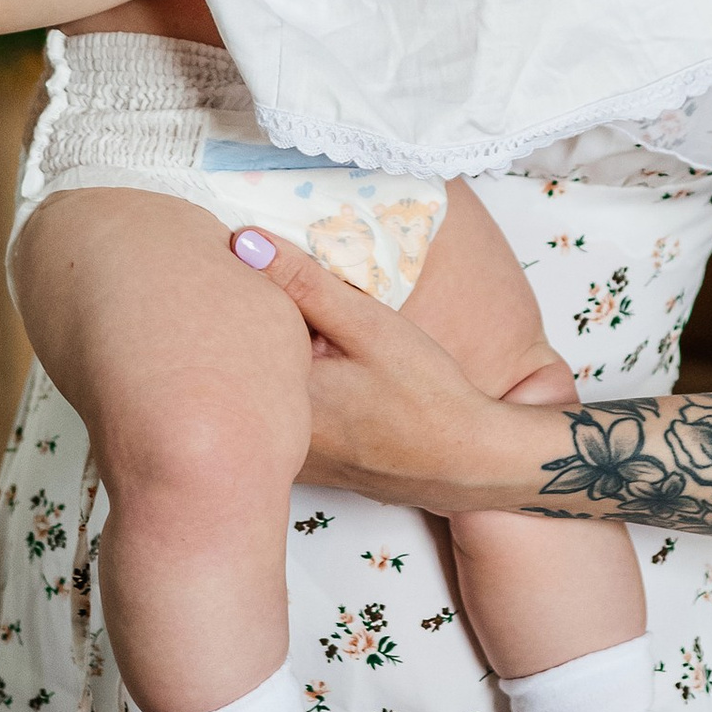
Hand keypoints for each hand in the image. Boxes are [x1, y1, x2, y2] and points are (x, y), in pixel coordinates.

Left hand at [233, 228, 524, 514]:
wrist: (469, 460)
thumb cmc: (425, 393)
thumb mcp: (368, 326)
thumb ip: (305, 282)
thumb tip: (244, 242)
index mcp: (277, 401)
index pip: (242, 334)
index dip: (259, 299)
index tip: (276, 276)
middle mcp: (275, 438)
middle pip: (252, 366)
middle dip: (274, 331)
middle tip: (316, 317)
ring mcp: (293, 461)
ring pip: (272, 394)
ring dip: (289, 364)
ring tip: (338, 356)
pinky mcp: (313, 469)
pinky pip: (292, 421)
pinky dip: (305, 396)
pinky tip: (344, 388)